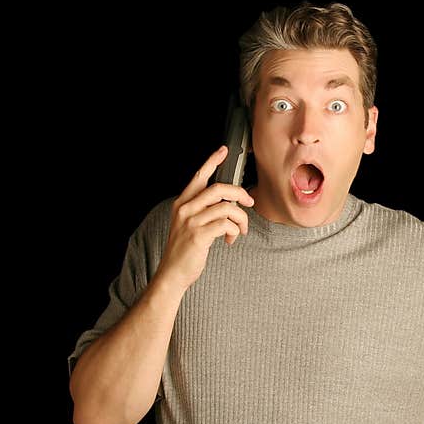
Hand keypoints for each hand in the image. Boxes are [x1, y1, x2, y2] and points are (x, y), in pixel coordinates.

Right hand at [155, 146, 253, 291]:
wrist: (173, 273)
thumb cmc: (185, 249)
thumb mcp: (189, 223)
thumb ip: (203, 210)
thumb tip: (230, 203)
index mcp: (182, 203)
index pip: (199, 176)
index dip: (212, 161)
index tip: (224, 151)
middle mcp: (185, 208)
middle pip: (220, 188)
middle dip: (240, 193)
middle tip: (250, 202)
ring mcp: (191, 221)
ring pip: (228, 208)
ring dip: (241, 220)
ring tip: (240, 231)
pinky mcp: (199, 235)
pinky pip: (227, 225)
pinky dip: (235, 232)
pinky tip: (230, 241)